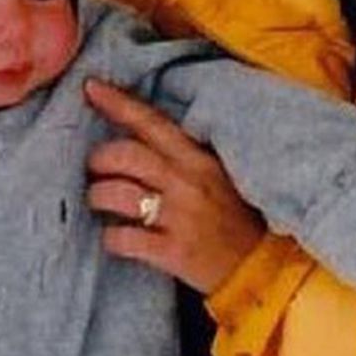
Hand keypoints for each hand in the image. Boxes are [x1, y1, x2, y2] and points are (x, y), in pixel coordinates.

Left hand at [85, 79, 264, 293]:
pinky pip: (123, 238)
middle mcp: (186, 182)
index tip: (91, 87)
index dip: (118, 103)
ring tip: (100, 201)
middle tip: (96, 169)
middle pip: (125, 154)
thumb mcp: (216, 175)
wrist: (264, 268)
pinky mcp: (172, 252)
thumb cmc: (236, 219)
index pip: (151, 122)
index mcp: (198, 158)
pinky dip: (111, 238)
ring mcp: (178, 217)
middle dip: (99, 159)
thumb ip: (181, 156)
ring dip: (97, 196)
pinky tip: (118, 238)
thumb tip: (137, 137)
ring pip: (116, 194)